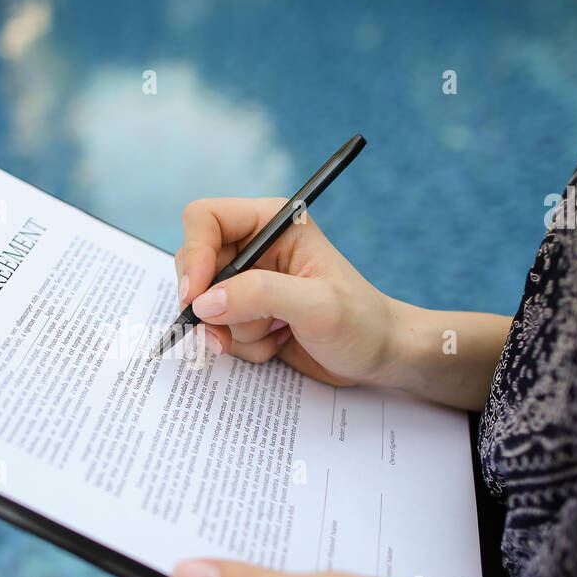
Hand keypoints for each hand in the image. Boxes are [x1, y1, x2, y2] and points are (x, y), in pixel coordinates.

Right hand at [174, 197, 513, 409]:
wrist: (382, 357)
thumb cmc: (363, 324)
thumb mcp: (316, 307)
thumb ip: (260, 296)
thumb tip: (204, 303)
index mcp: (273, 223)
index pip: (205, 219)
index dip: (194, 255)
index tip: (196, 296)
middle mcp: (256, 247)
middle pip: (196, 264)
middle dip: (212, 305)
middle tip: (228, 333)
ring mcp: (251, 282)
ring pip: (206, 304)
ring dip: (234, 332)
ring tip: (277, 336)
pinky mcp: (250, 313)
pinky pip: (220, 329)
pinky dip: (242, 345)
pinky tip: (277, 344)